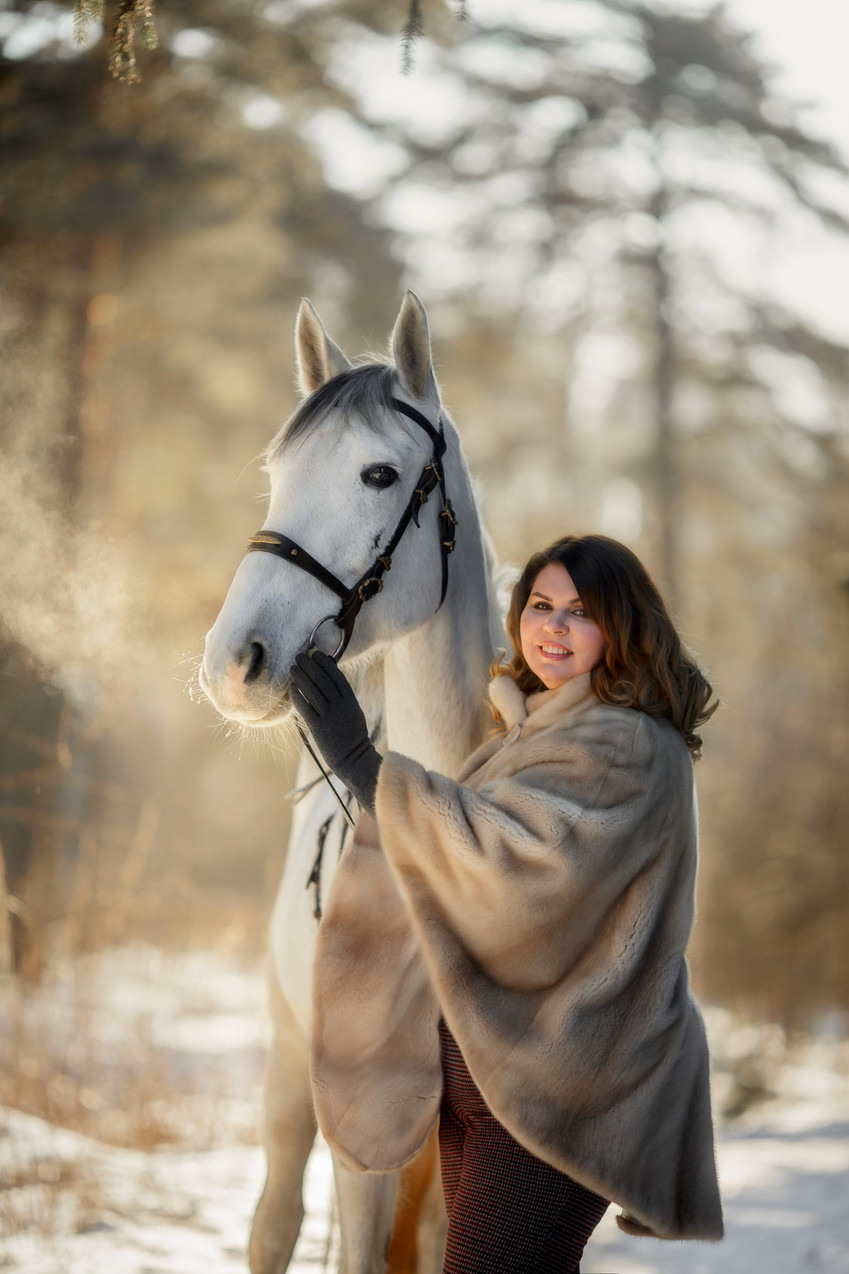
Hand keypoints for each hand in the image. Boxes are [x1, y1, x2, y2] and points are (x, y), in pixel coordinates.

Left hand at [289, 650, 381, 812]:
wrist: (355, 759)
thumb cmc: (352, 736)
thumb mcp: (353, 712)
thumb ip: (343, 697)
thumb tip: (331, 682)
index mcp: (351, 701)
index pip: (337, 676)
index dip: (326, 663)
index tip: (316, 654)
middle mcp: (341, 706)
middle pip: (323, 680)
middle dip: (310, 665)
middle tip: (299, 656)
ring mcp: (330, 716)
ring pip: (313, 691)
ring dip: (301, 677)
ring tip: (292, 668)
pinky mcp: (319, 728)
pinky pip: (306, 708)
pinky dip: (298, 696)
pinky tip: (291, 688)